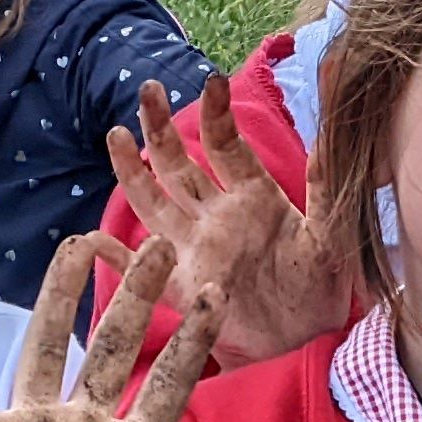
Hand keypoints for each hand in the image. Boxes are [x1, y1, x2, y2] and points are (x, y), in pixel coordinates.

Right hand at [104, 75, 349, 368]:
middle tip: (148, 90)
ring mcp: (194, 250)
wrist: (310, 338)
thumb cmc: (324, 284)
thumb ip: (326, 190)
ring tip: (116, 135)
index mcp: (254, 198)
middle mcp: (217, 217)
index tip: (213, 82)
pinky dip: (114, 258)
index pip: (227, 147)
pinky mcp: (181, 289)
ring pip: (155, 204)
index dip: (217, 115)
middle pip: (180, 165)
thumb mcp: (332, 235)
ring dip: (134, 172)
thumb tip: (330, 138)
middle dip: (161, 129)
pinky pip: (141, 270)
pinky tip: (90, 241)